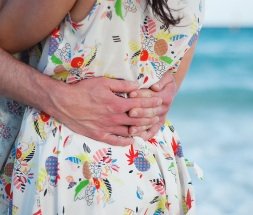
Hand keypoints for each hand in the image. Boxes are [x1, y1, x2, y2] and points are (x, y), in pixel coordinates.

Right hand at [47, 77, 161, 145]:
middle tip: (159, 115)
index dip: (152, 103)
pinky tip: (132, 140)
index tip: (160, 101)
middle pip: (138, 119)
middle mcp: (115, 118)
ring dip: (141, 129)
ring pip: (129, 131)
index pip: (140, 104)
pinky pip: (116, 141)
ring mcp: (107, 128)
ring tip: (150, 127)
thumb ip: (122, 85)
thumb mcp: (103, 83)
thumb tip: (137, 85)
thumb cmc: (83, 90)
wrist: (64, 102)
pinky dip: (126, 141)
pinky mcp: (99, 135)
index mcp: (117, 104)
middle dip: (151, 116)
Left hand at [128, 72, 176, 139]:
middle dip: (140, 112)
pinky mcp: (158, 124)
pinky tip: (135, 137)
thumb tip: (156, 87)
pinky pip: (152, 131)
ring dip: (141, 126)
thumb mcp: (165, 76)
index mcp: (166, 96)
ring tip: (131, 129)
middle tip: (130, 112)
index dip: (142, 95)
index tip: (131, 93)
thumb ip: (161, 80)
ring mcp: (161, 117)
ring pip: (150, 123)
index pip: (153, 96)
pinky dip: (144, 135)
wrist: (167, 89)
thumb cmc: (162, 80)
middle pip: (151, 111)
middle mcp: (164, 108)